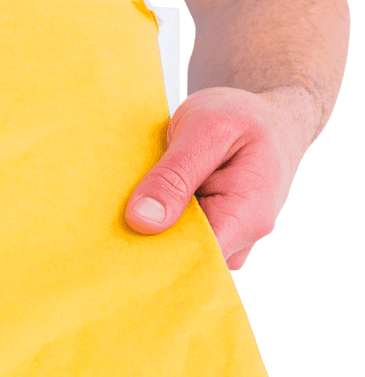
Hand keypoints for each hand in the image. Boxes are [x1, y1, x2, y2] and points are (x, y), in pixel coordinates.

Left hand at [125, 86, 315, 270]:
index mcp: (246, 218)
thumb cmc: (241, 117)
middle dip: (145, 243)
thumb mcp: (206, 130)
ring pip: (174, 250)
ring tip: (125, 203)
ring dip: (147, 231)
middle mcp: (240, 239)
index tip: (117, 245)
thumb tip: (142, 222)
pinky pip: (174, 237)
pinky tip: (139, 203)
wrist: (267, 115)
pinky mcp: (209, 232)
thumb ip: (175, 176)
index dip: (154, 257)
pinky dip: (154, 222)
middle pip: (180, 260)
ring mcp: (225, 238)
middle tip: (110, 218)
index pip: (194, 260)